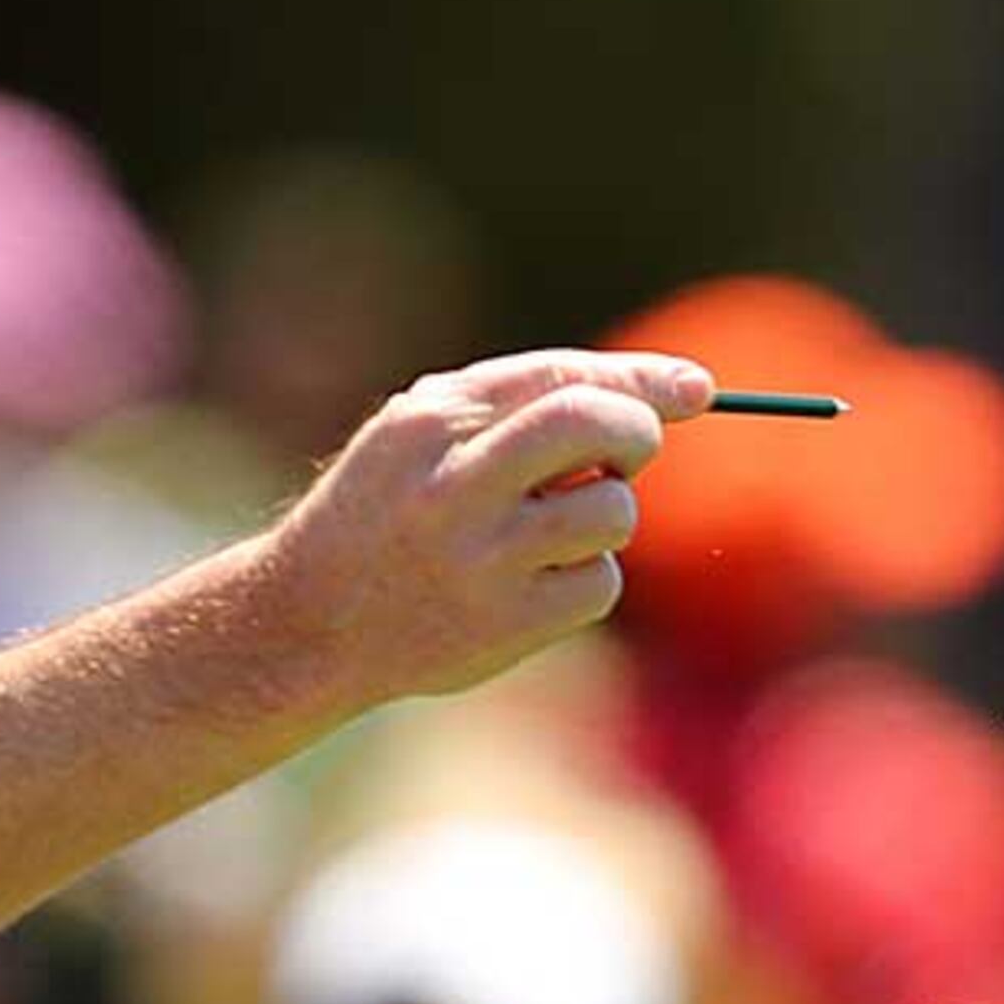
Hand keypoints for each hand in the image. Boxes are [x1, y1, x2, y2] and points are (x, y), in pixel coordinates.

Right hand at [255, 349, 714, 712]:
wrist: (307, 621)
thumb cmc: (384, 513)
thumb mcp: (422, 435)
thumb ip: (521, 404)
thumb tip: (681, 392)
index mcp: (433, 422)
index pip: (559, 378)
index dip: (640, 380)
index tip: (696, 389)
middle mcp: (455, 484)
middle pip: (596, 426)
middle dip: (637, 433)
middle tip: (629, 457)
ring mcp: (482, 558)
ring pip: (613, 513)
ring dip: (605, 519)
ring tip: (546, 535)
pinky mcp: (505, 624)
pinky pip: (600, 584)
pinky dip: (584, 581)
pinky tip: (529, 588)